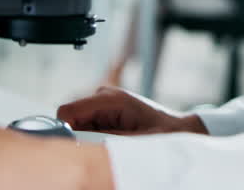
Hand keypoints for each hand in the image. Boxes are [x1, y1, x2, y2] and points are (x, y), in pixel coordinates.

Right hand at [58, 86, 206, 135]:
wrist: (178, 130)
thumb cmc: (162, 134)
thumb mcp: (131, 141)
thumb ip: (101, 140)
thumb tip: (76, 141)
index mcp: (109, 99)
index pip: (67, 111)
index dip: (65, 130)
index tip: (76, 148)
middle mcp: (103, 95)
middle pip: (71, 119)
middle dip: (79, 136)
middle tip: (103, 148)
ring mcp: (103, 102)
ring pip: (78, 124)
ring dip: (89, 138)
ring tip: (114, 144)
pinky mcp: (105, 110)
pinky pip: (88, 127)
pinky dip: (94, 137)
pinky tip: (113, 141)